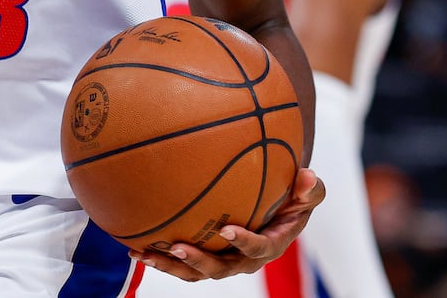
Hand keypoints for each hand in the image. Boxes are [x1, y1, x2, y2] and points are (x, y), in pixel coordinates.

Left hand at [131, 169, 325, 280]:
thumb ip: (311, 189)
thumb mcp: (307, 192)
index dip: (244, 242)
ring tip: (144, 254)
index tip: (227, 228)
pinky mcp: (206, 257)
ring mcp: (223, 261)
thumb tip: (308, 176)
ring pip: (195, 271)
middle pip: (220, 268)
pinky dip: (160, 257)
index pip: (259, 248)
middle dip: (198, 261)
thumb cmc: (292, 196)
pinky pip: (182, 263)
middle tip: (178, 247)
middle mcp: (245, 260)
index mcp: (271, 245)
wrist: (276, 205)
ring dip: (170, 265)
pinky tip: (135, 247)